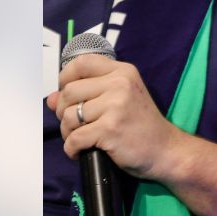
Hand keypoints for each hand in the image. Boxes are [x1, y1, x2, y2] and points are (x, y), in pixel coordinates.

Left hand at [47, 54, 186, 180]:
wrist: (165, 150)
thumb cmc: (140, 125)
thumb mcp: (118, 100)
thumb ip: (86, 94)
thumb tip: (51, 98)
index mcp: (123, 71)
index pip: (81, 63)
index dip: (65, 78)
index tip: (69, 95)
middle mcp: (120, 83)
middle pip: (69, 91)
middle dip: (64, 112)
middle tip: (76, 124)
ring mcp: (116, 105)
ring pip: (69, 116)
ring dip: (68, 133)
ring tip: (82, 139)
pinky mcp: (110, 129)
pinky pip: (74, 139)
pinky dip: (72, 149)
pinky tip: (82, 151)